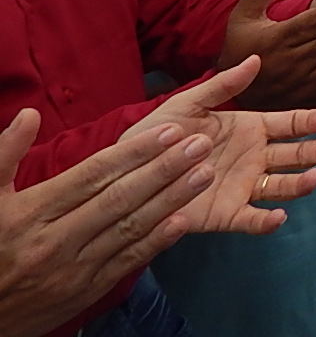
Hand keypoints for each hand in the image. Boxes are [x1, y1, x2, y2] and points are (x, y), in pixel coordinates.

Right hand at [0, 111, 213, 336]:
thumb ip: (4, 155)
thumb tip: (28, 114)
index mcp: (32, 212)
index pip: (92, 175)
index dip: (134, 152)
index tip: (169, 131)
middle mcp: (55, 241)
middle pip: (119, 198)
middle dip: (165, 169)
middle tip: (201, 144)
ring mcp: (73, 270)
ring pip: (130, 229)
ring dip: (172, 200)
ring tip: (204, 173)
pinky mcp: (85, 293)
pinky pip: (126, 263)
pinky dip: (157, 242)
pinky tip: (184, 220)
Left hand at [122, 57, 315, 236]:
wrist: (127, 174)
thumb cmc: (158, 135)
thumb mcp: (187, 103)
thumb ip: (222, 85)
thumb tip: (256, 59)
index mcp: (248, 129)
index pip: (287, 124)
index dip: (306, 121)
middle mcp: (252, 158)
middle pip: (293, 155)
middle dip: (314, 152)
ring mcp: (242, 187)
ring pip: (280, 187)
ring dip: (300, 184)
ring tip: (315, 178)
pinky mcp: (225, 215)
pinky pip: (251, 220)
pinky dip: (267, 222)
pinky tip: (279, 216)